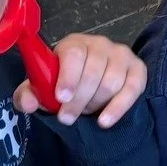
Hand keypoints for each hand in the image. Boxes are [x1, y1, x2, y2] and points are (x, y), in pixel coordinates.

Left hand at [13, 34, 145, 127]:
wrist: (90, 85)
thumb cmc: (63, 83)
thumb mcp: (41, 90)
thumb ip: (28, 95)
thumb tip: (29, 104)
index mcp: (74, 44)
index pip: (74, 54)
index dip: (68, 76)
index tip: (61, 98)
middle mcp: (100, 44)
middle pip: (94, 71)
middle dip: (79, 99)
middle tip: (67, 117)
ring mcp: (121, 55)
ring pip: (112, 82)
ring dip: (96, 103)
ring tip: (86, 112)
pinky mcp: (138, 69)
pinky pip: (133, 88)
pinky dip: (118, 107)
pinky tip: (105, 121)